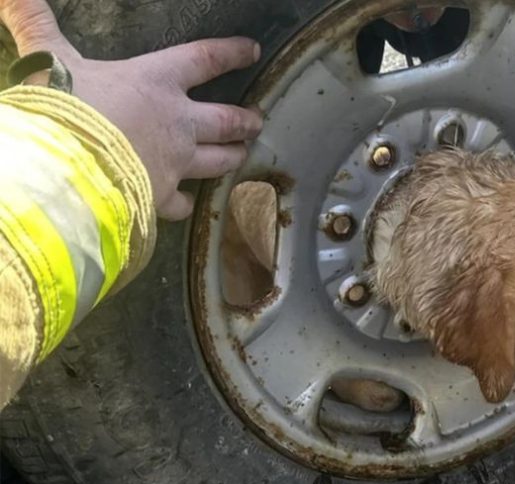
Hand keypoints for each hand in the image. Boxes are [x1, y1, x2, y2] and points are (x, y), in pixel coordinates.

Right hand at [0, 0, 262, 219]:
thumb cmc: (61, 107)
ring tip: (242, 155)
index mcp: (155, 81)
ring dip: (232, 157)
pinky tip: (187, 206)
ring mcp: (175, 162)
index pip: (205, 59)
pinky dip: (186, 203)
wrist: (62, 168)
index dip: (231, 52)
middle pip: (226, 120)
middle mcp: (177, 122)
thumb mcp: (48, 58)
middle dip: (245, 120)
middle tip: (257, 120)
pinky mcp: (162, 197)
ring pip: (218, 161)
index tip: (252, 50)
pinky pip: (182, 203)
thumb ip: (36, 24)